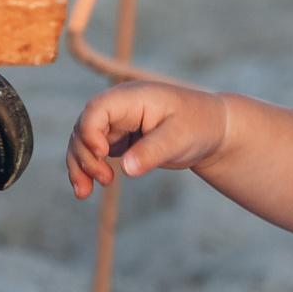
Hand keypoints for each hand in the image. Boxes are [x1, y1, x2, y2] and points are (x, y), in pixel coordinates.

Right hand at [66, 81, 229, 198]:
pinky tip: (85, 190)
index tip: (103, 155)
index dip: (91, 132)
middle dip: (84, 156)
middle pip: (83, 128)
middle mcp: (119, 108)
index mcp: (132, 98)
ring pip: (83, 143)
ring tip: (83, 193)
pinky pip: (94, 154)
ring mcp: (116, 124)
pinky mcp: (118, 140)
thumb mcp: (179, 138)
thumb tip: (125, 168)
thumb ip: (152, 152)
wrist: (213, 130)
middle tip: (105, 180)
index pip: (97, 109)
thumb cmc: (199, 125)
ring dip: (80, 166)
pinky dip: (88, 170)